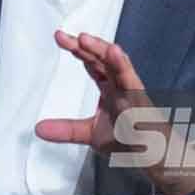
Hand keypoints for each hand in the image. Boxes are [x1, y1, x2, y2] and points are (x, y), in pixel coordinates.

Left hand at [35, 30, 194, 194]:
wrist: (157, 158)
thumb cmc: (129, 141)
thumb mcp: (90, 134)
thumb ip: (66, 129)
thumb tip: (38, 129)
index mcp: (109, 87)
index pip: (91, 63)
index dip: (77, 49)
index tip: (60, 37)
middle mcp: (120, 84)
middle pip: (102, 59)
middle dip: (84, 46)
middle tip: (63, 36)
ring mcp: (132, 92)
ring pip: (118, 65)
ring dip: (102, 51)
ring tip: (86, 39)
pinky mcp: (142, 103)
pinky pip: (133, 82)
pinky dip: (124, 68)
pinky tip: (116, 54)